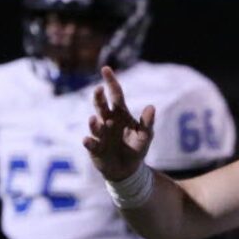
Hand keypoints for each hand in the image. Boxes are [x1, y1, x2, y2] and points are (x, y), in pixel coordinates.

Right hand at [83, 66, 154, 180]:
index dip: (111, 82)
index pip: (115, 95)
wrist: (127, 170)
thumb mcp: (145, 136)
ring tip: (94, 119)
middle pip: (101, 106)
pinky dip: (89, 141)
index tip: (106, 69)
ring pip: (95, 125)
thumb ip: (147, 123)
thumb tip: (151, 107)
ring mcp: (100, 134)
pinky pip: (91, 143)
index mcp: (120, 114)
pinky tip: (87, 140)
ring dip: (94, 122)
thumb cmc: (136, 148)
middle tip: (99, 90)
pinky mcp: (95, 148)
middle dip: (99, 98)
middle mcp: (107, 121)